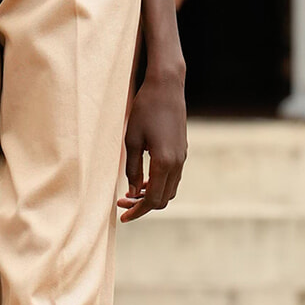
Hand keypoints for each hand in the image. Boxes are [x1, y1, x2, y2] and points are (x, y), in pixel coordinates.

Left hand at [119, 62, 186, 221]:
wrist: (166, 88)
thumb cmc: (145, 110)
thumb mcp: (131, 141)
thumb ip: (132, 169)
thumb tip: (132, 193)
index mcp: (164, 163)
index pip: (153, 200)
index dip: (138, 211)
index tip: (123, 217)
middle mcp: (177, 163)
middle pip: (163, 199)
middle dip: (143, 206)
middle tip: (122, 203)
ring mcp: (182, 157)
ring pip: (169, 189)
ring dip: (152, 195)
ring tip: (131, 192)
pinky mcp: (182, 150)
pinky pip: (172, 177)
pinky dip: (159, 184)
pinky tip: (143, 179)